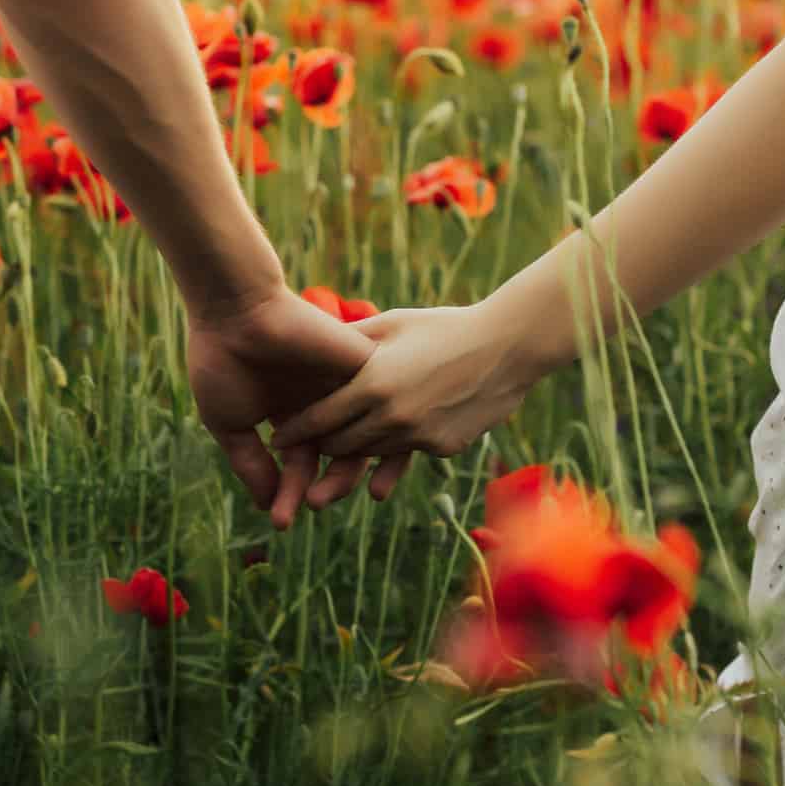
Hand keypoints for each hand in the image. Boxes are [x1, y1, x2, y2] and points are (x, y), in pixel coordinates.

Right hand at [187, 285, 410, 528]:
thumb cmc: (223, 361)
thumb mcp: (230, 422)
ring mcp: (342, 387)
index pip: (301, 463)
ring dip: (346, 473)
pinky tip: (365, 463)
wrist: (234, 312)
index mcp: (291, 414)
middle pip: (336, 457)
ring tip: (325, 495)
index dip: (291, 493)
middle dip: (323, 487)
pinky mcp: (362, 369)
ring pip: (360, 439)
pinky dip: (379, 438)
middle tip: (309, 507)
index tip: (282, 522)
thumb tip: (269, 505)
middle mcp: (321, 403)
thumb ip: (251, 464)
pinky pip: (382, 410)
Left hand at [269, 303, 542, 460]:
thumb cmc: (444, 327)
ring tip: (333, 460)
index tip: (277, 438)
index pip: (319, 420)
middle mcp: (392, 417)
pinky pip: (407, 455)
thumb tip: (311, 343)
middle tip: (302, 452)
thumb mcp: (393, 324)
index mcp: (372, 384)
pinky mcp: (443, 448)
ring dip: (352, 458)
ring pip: (371, 456)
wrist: (507, 347)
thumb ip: (351, 341)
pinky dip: (393, 450)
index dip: (294, 432)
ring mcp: (419, 437)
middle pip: (340, 447)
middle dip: (319, 451)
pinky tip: (386, 447)